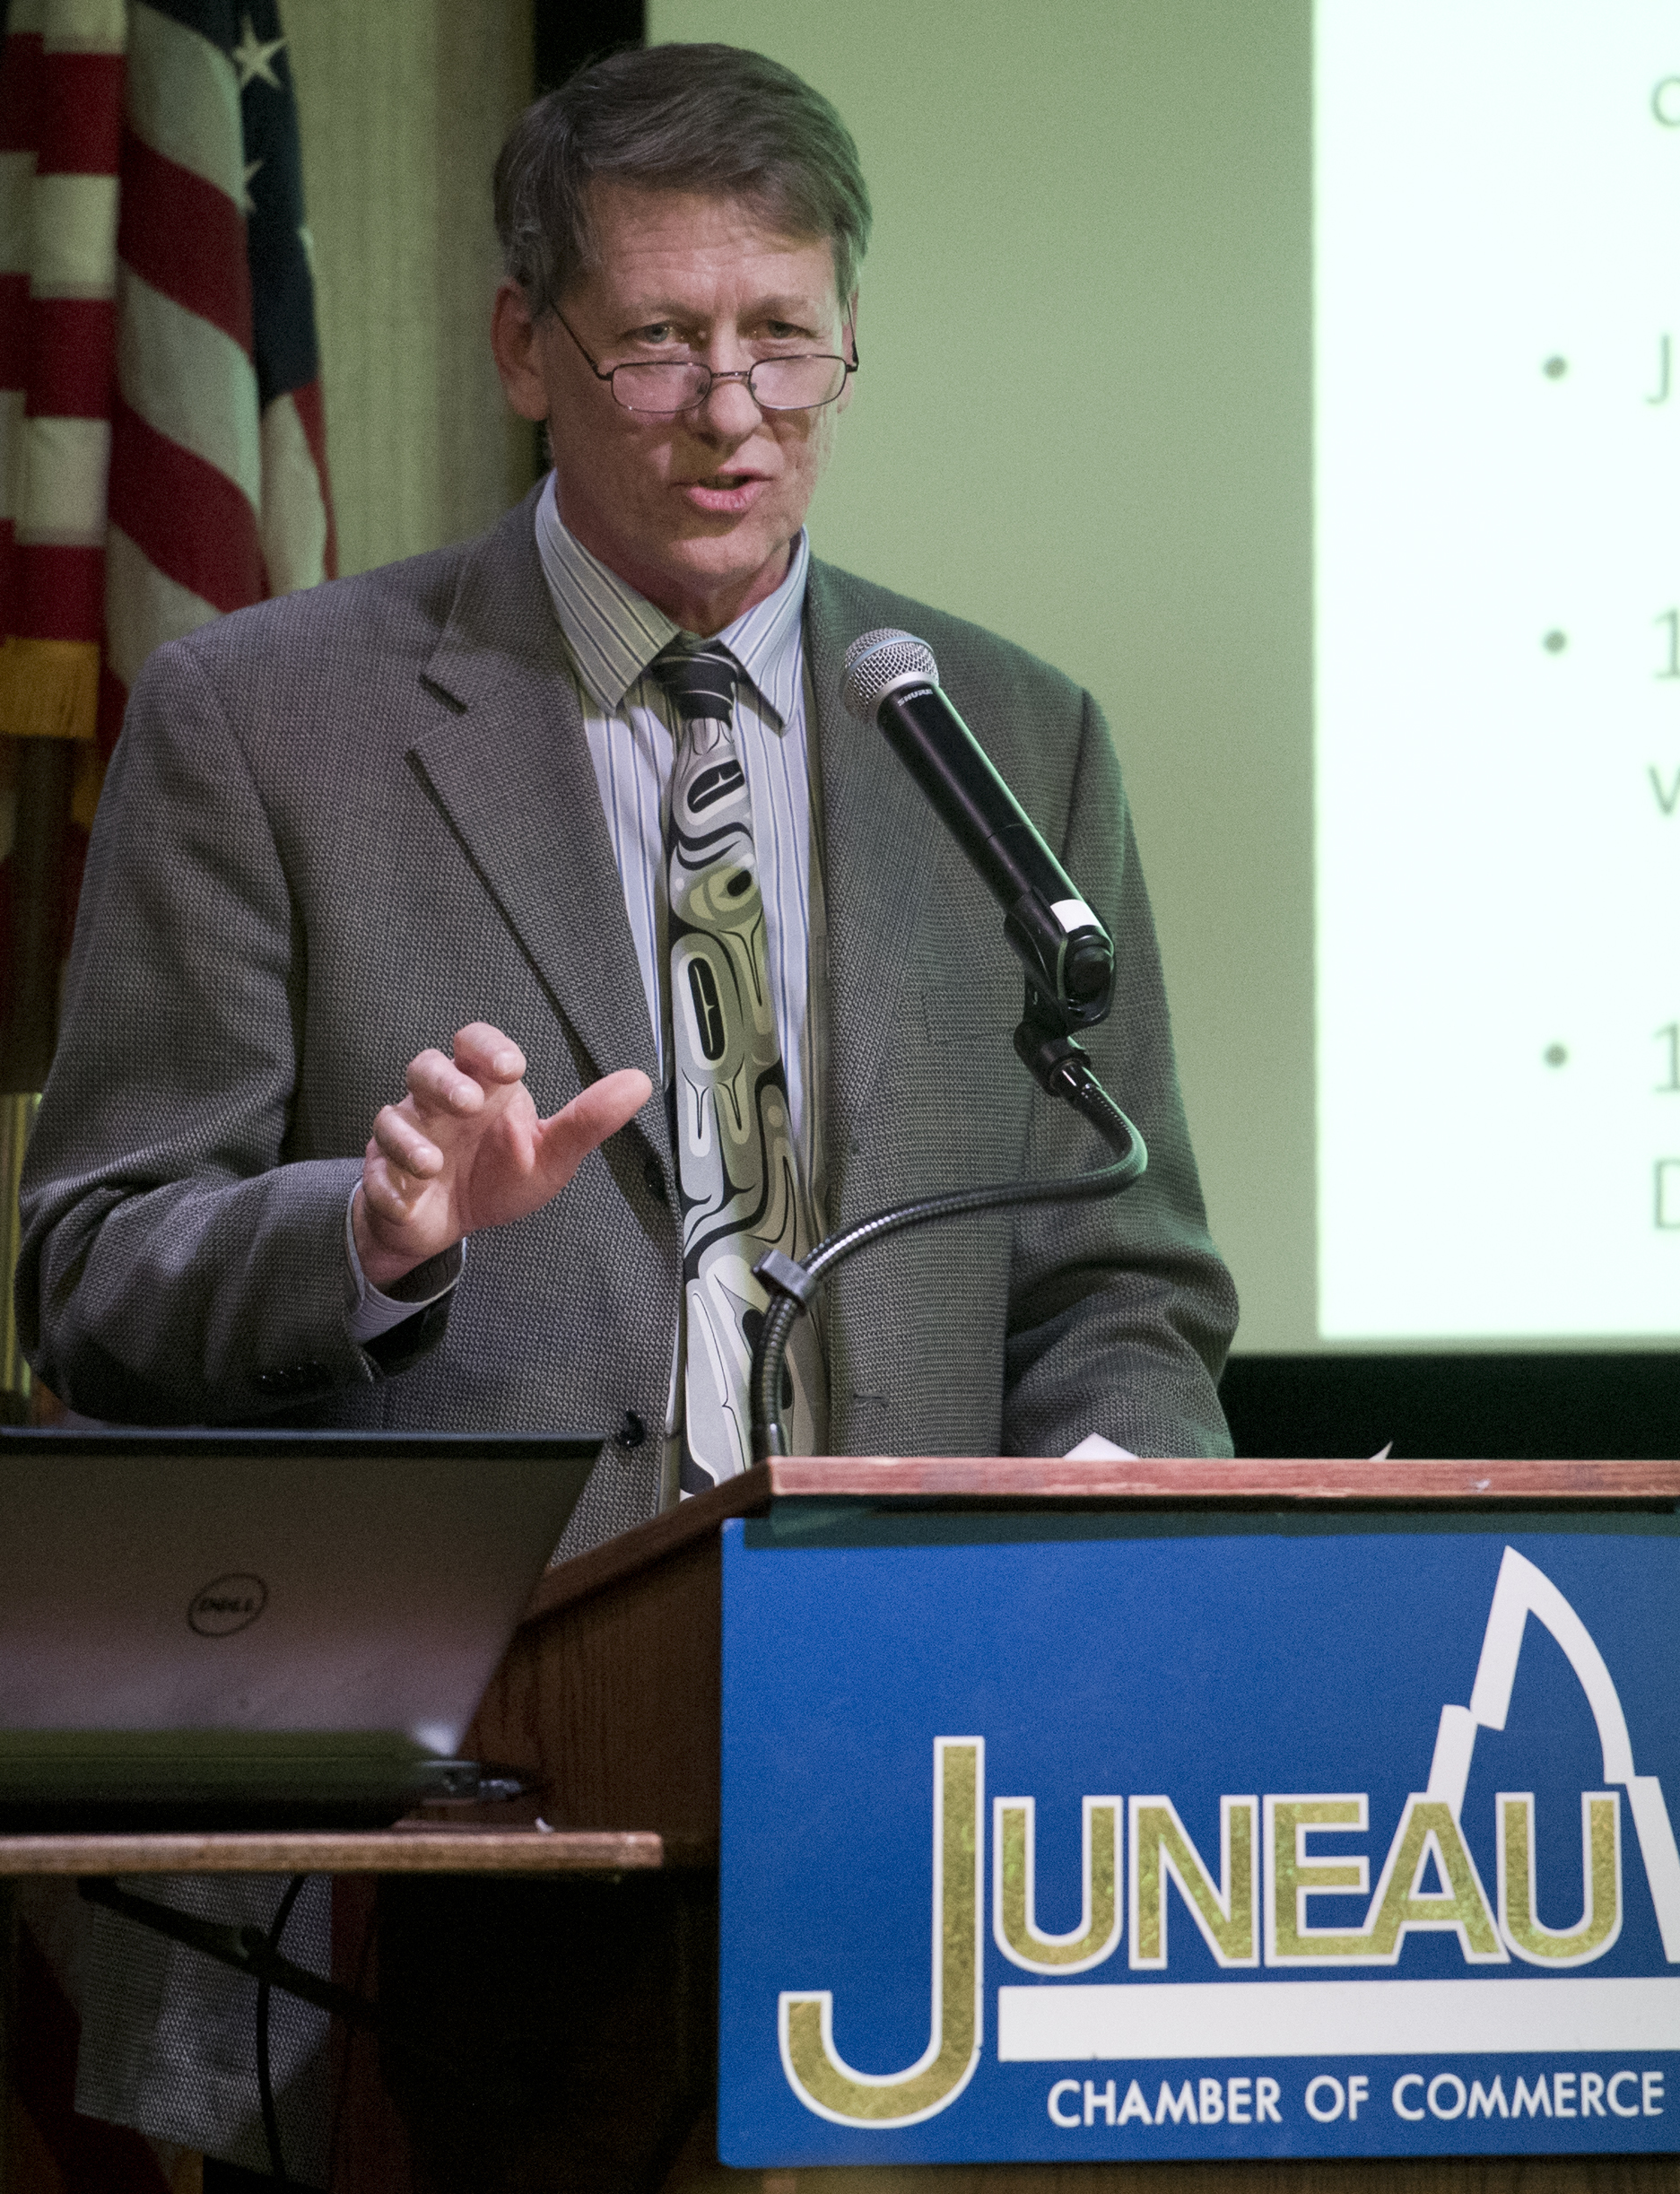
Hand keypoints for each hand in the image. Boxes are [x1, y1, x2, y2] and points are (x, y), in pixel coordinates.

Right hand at [353, 1022, 651, 1292]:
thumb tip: (638, 1082)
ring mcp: (406, 1137)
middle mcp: (439, 1104)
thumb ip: (588, 1121)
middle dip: (443, 1082)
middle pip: (424, 1068)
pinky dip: (390, 1187)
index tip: (509, 1067)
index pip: (474, 1044)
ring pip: (390, 1118)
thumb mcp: (550, 1155)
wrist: (450, 1225)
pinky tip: (410, 1199)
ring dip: (409, 1138)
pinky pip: (376, 1175)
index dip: (486, 1047)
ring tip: (432, 1163)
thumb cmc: (498, 1176)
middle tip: (468, 1103)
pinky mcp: (384, 1177)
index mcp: (482, 1089)